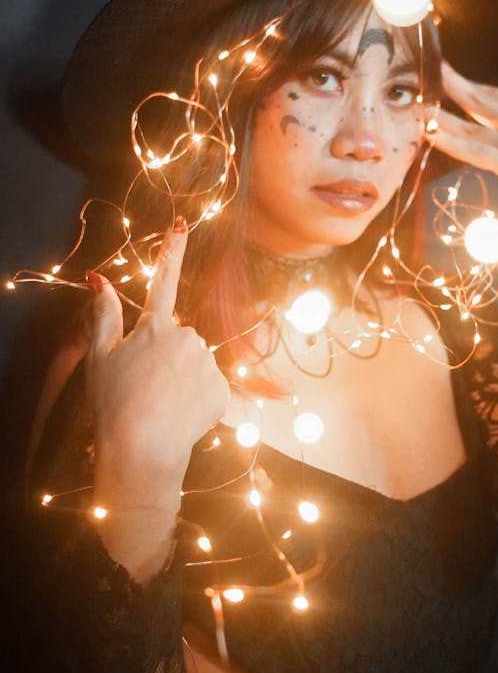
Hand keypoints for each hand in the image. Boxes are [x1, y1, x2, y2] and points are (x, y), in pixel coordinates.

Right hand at [86, 219, 229, 513]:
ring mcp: (208, 364)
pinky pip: (210, 388)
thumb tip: (98, 280)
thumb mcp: (100, 357)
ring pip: (195, 364)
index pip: (163, 280)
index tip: (181, 223)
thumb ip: (105, 315)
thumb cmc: (114, 404)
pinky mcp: (223, 390)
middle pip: (179, 338)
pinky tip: (180, 414)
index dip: (172, 250)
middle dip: (166, 356)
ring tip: (162, 403)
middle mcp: (187, 338)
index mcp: (155, 327)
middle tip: (145, 386)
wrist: (141, 450)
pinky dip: (197, 399)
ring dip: (182, 379)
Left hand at [435, 60, 497, 225]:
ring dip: (445, 109)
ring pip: (472, 120)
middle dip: (460, 84)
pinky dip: (449, 138)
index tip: (468, 84)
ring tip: (421, 96)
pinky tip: (430, 130)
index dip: (484, 92)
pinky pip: (473, 148)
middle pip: (487, 99)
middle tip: (437, 68)